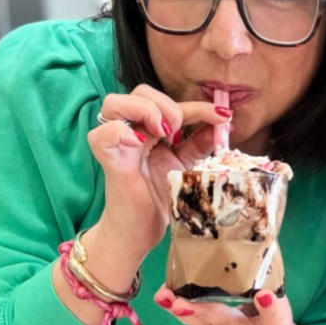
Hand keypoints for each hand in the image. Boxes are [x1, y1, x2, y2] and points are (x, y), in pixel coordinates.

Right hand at [89, 84, 227, 257]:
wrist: (139, 233)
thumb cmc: (158, 200)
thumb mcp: (184, 168)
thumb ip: (198, 146)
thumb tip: (223, 126)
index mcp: (150, 131)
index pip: (170, 104)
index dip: (198, 106)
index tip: (224, 115)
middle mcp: (132, 132)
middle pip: (140, 92)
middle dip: (168, 105)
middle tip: (180, 132)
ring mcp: (118, 145)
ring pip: (114, 103)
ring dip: (144, 110)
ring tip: (163, 134)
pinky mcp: (109, 162)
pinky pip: (101, 135)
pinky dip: (120, 132)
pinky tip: (141, 144)